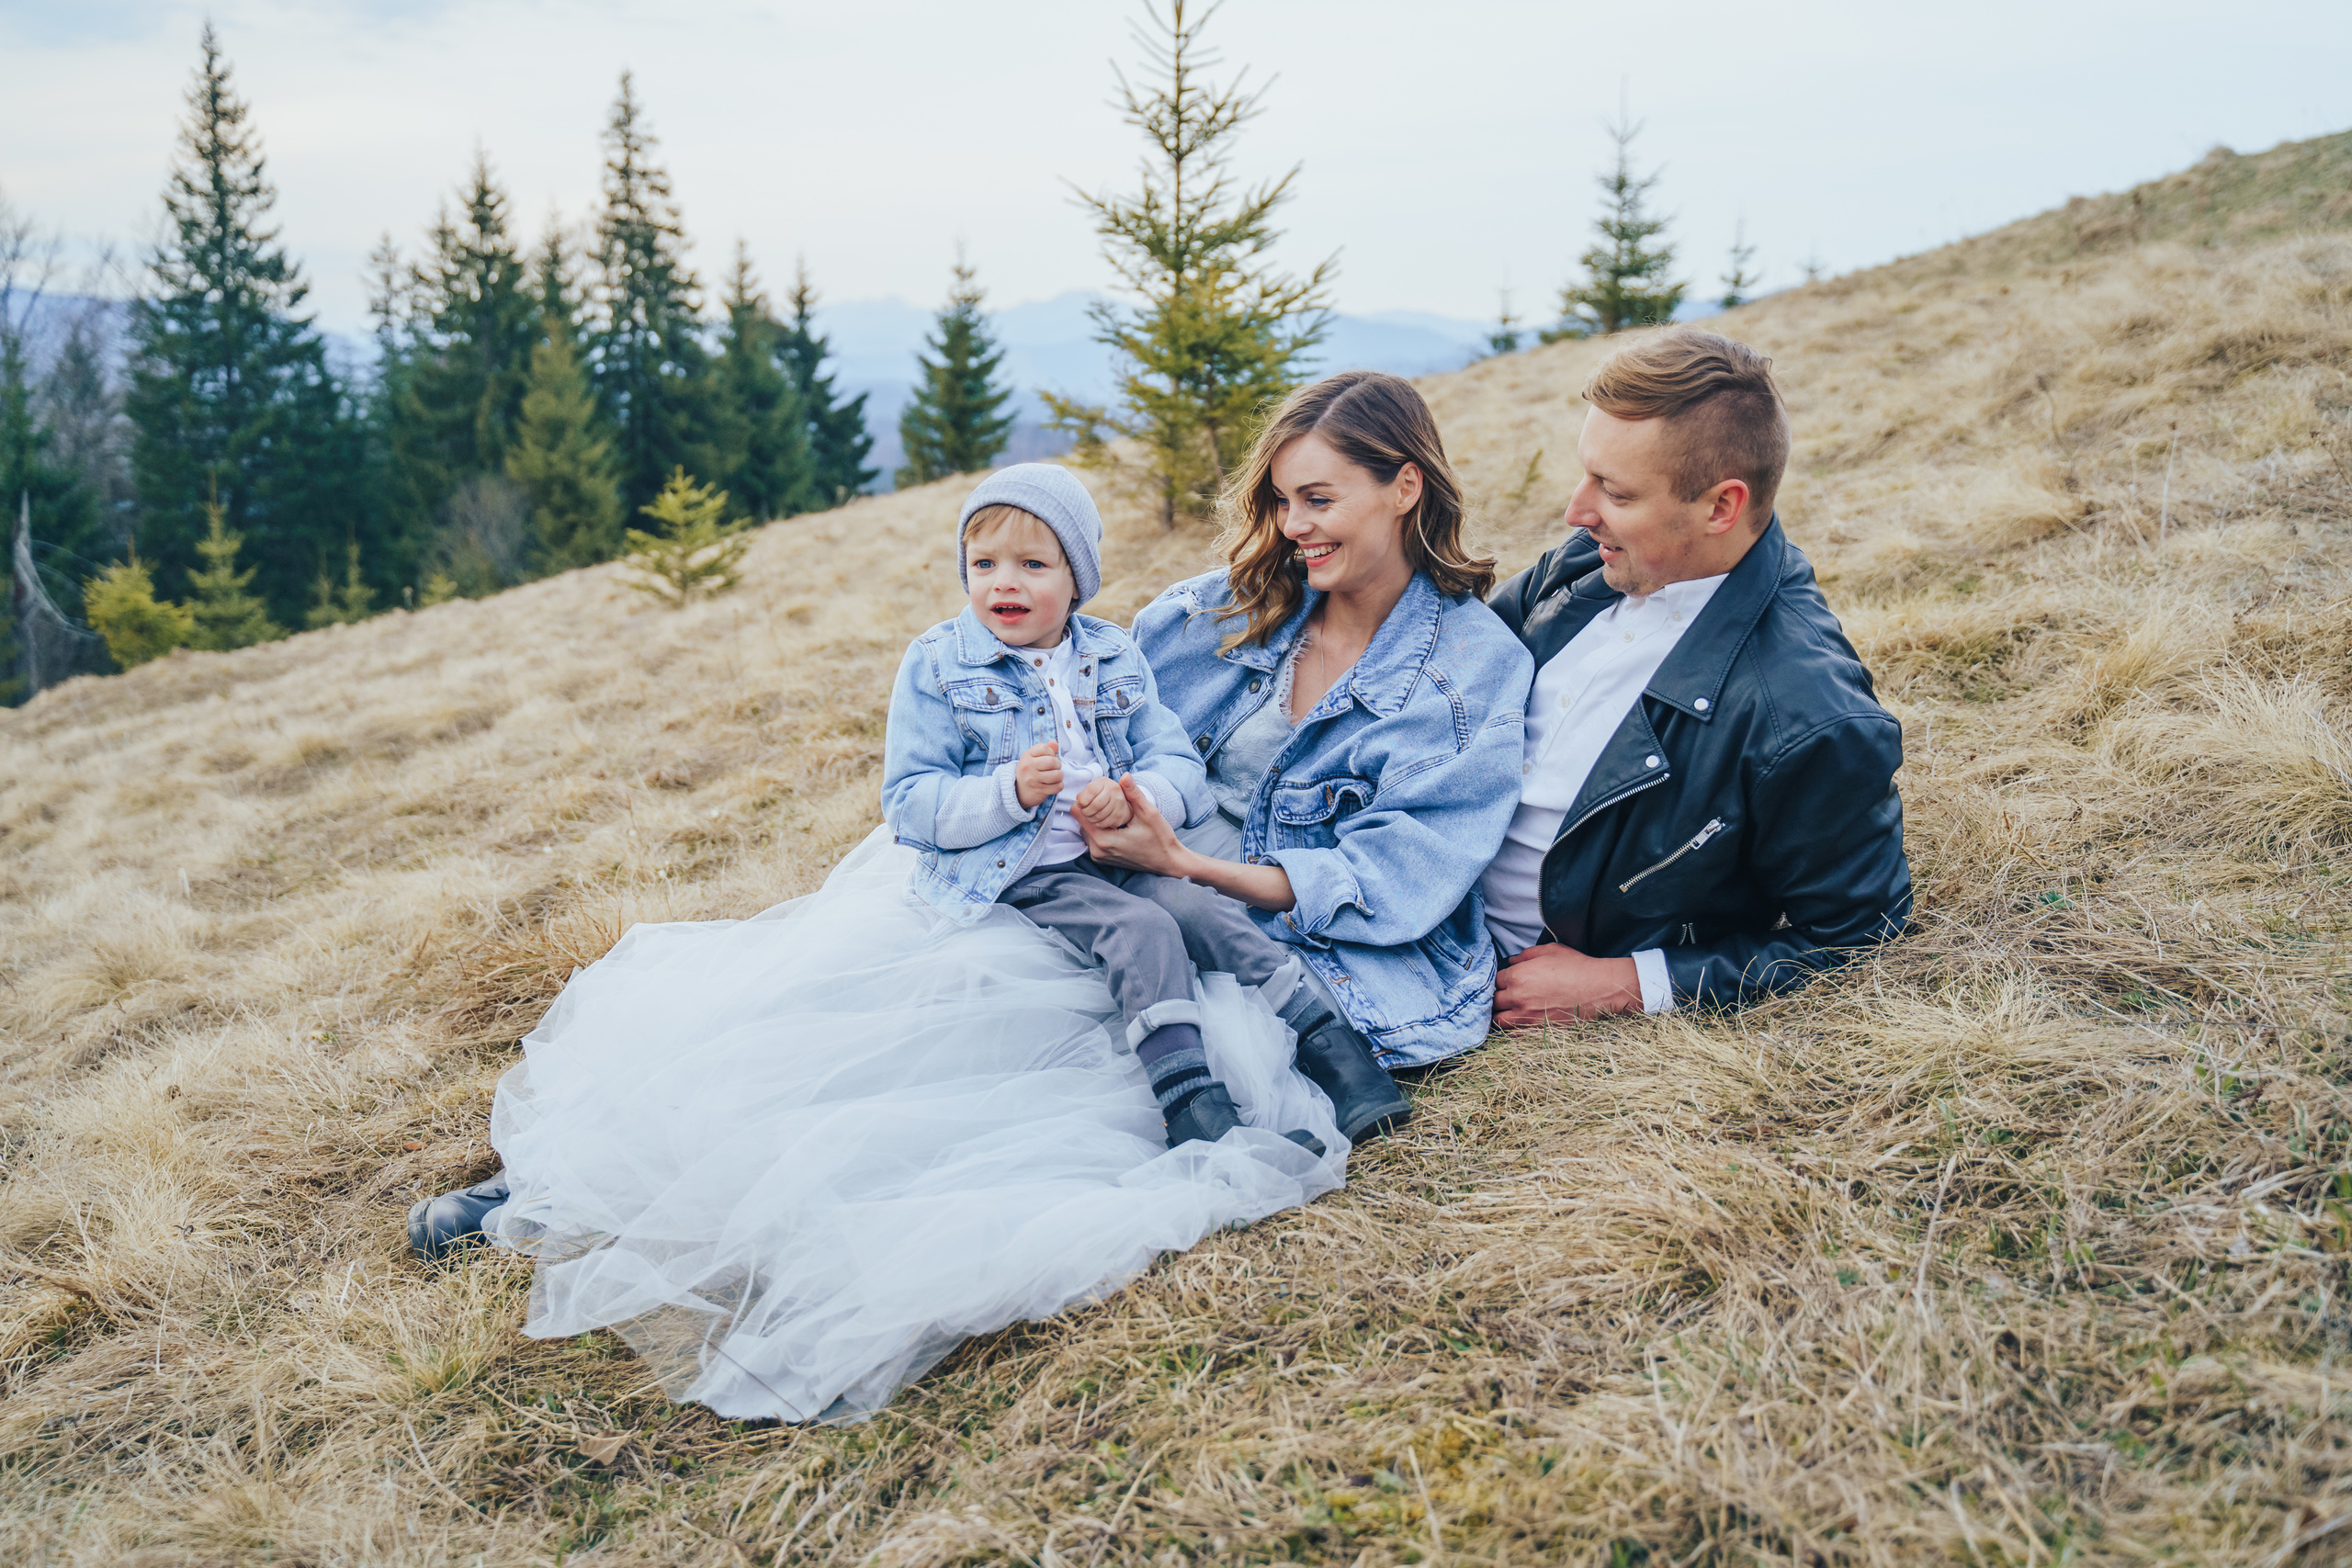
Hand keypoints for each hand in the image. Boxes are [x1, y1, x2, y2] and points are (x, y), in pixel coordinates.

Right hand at [1014, 742, 1061, 809]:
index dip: (1051, 752)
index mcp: (1027, 756)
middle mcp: (1028, 767)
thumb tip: (1054, 743)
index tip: (1049, 757)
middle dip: (1058, 764)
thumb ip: (1046, 748)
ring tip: (1056, 776)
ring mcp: (1033, 780)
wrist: (1019, 790)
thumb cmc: (1030, 770)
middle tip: (1055, 768)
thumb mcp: (1034, 757)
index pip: (1045, 748)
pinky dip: (1059, 785)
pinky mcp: (1039, 791)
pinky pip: (1058, 787)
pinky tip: (1054, 784)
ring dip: (1060, 776)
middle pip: (1052, 762)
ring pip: (1057, 775)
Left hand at [1073, 774, 1131, 829]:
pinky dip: (1097, 823)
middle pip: (1095, 805)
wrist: (1120, 800)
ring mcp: (1119, 803)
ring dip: (1090, 818)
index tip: (1080, 804)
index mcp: (1104, 782)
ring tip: (1090, 816)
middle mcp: (1114, 791)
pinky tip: (1097, 819)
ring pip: (1099, 816)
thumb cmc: (1101, 794)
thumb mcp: (1093, 788)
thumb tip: (1079, 803)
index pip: (1091, 791)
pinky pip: (1104, 823)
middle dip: (1086, 811)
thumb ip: (1084, 794)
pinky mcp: (1120, 816)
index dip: (1082, 800)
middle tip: (1084, 812)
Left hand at [1080, 775, 1189, 875]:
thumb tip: (1125, 775)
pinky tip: (1114, 824)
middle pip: (1080, 821)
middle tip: (1107, 801)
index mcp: (1104, 840)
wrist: (1167, 861)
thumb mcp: (1148, 813)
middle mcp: (1097, 851)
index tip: (1099, 794)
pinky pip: (1092, 840)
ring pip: (1086, 830)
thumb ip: (1133, 794)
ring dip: (1094, 820)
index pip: (1078, 813)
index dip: (1086, 800)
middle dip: (1090, 810)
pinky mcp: (1103, 859)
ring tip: (1112, 812)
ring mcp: (1099, 857)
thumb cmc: (1159, 838)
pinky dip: (1099, 830)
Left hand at [1493, 942, 1642, 1028]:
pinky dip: (1511, 1031)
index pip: (1496, 979)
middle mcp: (1517, 997)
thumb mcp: (1550, 951)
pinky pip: (1513, 1035)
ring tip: (1507, 1012)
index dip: (1501, 980)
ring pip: (1498, 1020)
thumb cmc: (1576, 967)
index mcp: (1518, 976)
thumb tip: (1511, 960)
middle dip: (1497, 997)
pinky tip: (1517, 1025)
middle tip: (1506, 996)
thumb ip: (1526, 954)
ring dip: (1499, 1015)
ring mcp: (1526, 1016)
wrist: (1598, 989)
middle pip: (1493, 1000)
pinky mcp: (1537, 1030)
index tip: (1508, 982)